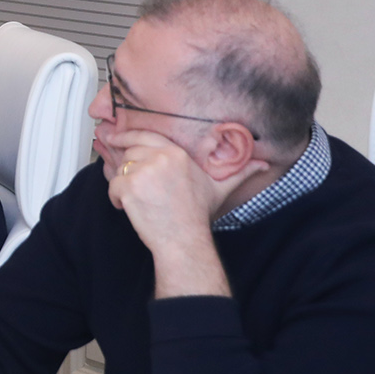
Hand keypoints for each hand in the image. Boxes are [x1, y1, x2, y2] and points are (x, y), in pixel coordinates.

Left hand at [106, 128, 260, 297]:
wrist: (184, 239)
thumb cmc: (196, 214)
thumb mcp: (219, 188)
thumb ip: (239, 172)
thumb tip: (262, 165)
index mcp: (176, 153)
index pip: (144, 135)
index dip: (127, 136)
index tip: (116, 137)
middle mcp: (160, 158)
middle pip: (130, 152)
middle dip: (127, 166)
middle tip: (133, 181)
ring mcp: (143, 171)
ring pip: (120, 169)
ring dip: (123, 184)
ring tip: (139, 199)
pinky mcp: (129, 187)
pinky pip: (112, 185)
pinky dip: (116, 198)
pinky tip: (130, 207)